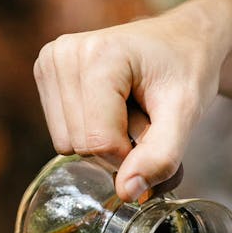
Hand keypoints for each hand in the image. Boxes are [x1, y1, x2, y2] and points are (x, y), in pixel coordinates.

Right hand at [33, 6, 229, 200]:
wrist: (181, 40)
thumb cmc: (186, 69)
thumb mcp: (185, 113)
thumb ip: (161, 156)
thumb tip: (127, 193)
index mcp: (97, 55)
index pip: (99, 141)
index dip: (131, 153)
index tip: (154, 127)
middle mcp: (62, 54)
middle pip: (79, 145)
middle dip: (116, 147)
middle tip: (142, 116)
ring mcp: (49, 62)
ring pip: (66, 144)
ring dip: (103, 141)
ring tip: (128, 109)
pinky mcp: (45, 74)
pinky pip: (62, 135)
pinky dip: (91, 132)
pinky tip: (111, 106)